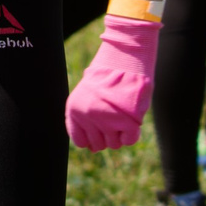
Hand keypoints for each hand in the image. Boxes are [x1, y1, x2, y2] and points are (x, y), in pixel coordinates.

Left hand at [65, 14, 159, 149]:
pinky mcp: (127, 122)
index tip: (100, 127)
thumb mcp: (87, 94)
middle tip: (114, 116)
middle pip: (99, 145)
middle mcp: (88, 117)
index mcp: (74, 109)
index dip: (92, 138)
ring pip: (114, 144)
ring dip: (120, 132)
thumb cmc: (108, 75)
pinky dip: (131, 133)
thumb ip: (85, 119)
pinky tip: (131, 117)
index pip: (81, 141)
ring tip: (122, 112)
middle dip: (108, 134)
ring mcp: (107, 121)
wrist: (125, 56)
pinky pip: (129, 140)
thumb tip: (91, 149)